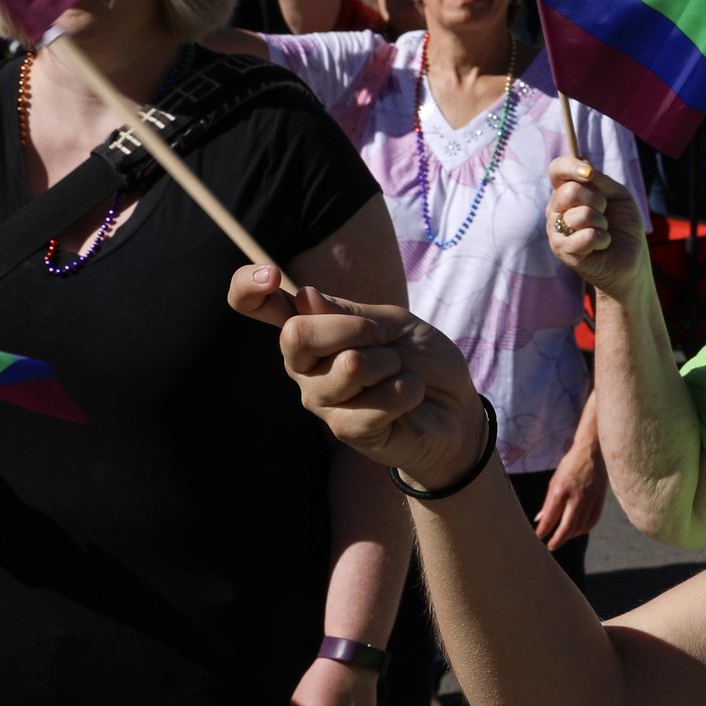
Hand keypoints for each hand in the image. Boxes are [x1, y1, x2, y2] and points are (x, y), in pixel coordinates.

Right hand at [228, 270, 489, 487]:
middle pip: (297, 335)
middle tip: (383, 340)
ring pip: (347, 368)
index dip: (248, 286)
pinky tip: (410, 397)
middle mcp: (304, 365)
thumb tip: (303, 297)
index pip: (253, 304)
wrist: (457, 407)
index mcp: (310, 330)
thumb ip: (349, 313)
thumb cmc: (421, 360)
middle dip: (355, 328)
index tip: (272, 274)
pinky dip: (405, 393)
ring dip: (390, 365)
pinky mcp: (345, 430)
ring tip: (400, 374)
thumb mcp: (394, 322)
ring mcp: (321, 400)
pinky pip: (371, 405)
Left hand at [534, 443, 606, 548]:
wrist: (593, 452)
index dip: (544, 529)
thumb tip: (540, 519)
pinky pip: (592, 521)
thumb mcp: (555, 480)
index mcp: (561, 490)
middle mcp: (577, 496)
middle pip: (567, 526)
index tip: (539, 536)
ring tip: (562, 537)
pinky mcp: (600, 500)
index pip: (551, 516)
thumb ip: (548, 502)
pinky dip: (583, 529)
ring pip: (580, 526)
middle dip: (557, 539)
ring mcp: (590, 499)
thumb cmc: (571, 465)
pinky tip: (576, 530)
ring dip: (570, 535)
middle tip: (551, 546)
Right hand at [545, 156, 650, 296]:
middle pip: (569, 191)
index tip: (589, 173)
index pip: (557, 170)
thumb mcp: (617, 195)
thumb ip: (599, 180)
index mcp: (567, 192)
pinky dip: (603, 239)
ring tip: (604, 231)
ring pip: (580, 215)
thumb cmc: (623, 225)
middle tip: (605, 212)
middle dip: (597, 200)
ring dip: (602, 223)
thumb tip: (583, 165)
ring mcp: (556, 231)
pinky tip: (602, 245)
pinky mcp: (563, 251)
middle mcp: (556, 210)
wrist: (632, 259)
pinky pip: (585, 236)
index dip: (570, 166)